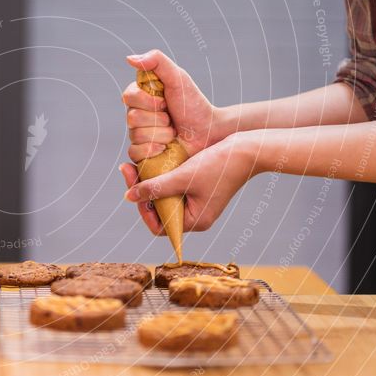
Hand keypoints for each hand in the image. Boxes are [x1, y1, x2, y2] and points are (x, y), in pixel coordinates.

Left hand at [121, 132, 259, 232]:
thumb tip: (129, 197)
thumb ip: (156, 188)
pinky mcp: (198, 187)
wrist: (248, 148)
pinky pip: (173, 186)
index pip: (160, 227)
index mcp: (196, 221)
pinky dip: (161, 176)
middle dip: (142, 191)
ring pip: (164, 196)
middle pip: (159, 210)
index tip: (133, 189)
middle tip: (127, 168)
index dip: (142, 211)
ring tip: (136, 163)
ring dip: (149, 182)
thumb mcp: (183, 177)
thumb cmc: (219, 165)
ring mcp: (197, 201)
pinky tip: (150, 161)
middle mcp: (196, 215)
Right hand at [122, 49, 228, 161]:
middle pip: (132, 118)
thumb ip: (157, 61)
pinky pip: (134, 153)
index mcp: (141, 96)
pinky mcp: (143, 154)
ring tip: (173, 133)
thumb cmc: (193, 104)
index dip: (148, 101)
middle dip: (158, 119)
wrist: (208, 132)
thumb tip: (129, 59)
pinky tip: (165, 147)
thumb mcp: (178, 78)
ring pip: (135, 135)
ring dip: (161, 134)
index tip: (165, 101)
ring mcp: (139, 135)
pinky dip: (152, 150)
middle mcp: (137, 115)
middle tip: (172, 118)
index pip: (128, 96)